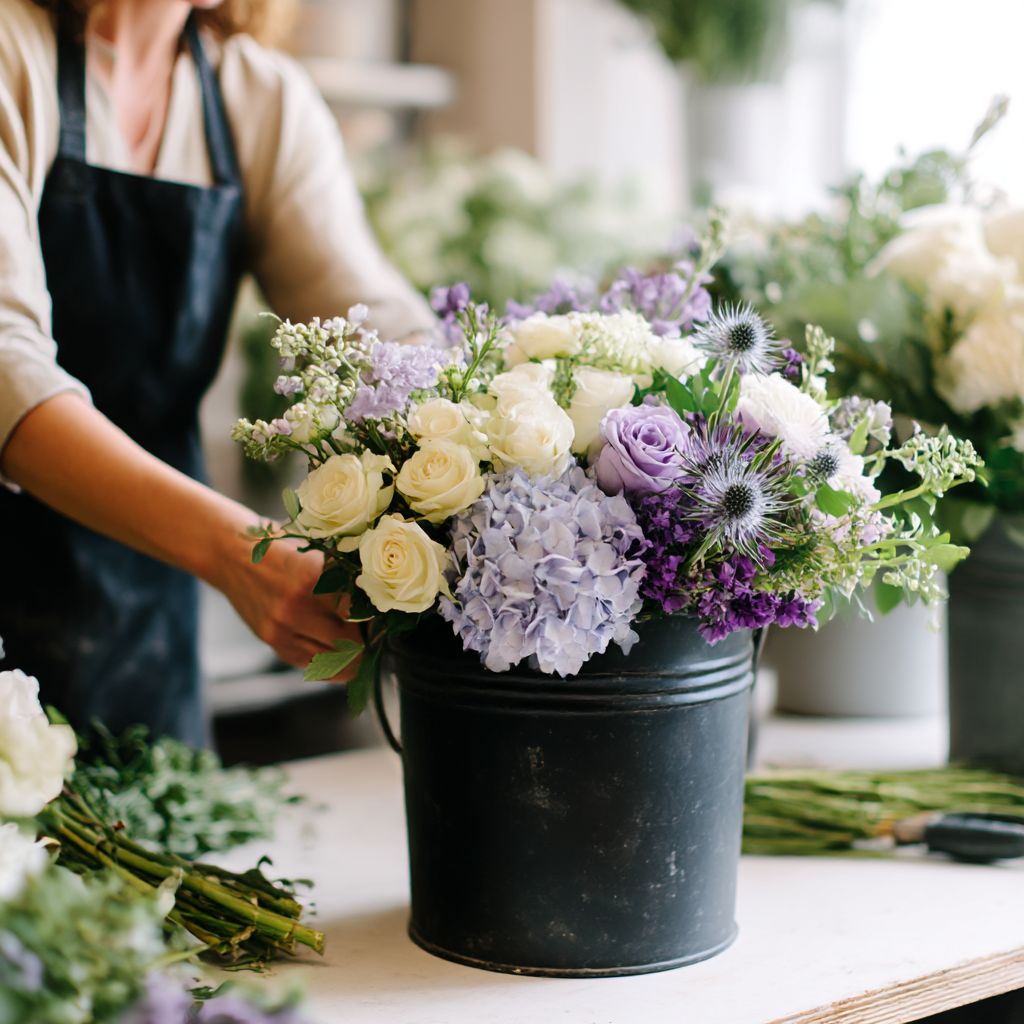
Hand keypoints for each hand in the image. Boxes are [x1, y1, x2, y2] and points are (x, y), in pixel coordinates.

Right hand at [2, 395, 363, 680]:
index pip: (361, 612)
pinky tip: (342, 659)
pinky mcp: (272, 641)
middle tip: (378, 637)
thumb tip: (382, 598)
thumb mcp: (315, 550)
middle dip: (368, 641)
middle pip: (350, 641)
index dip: (378, 619)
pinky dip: (329, 665)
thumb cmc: (282, 546)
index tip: (388, 619)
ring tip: (364, 649)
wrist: (230, 553)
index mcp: (314, 579)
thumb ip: (343, 574)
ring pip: (331, 659)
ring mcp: (282, 628)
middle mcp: (298, 608)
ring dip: (352, 657)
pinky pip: (309, 664)